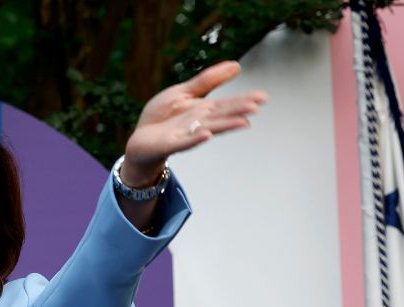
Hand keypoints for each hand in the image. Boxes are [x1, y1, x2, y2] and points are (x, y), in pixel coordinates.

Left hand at [120, 60, 266, 185]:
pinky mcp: (169, 144)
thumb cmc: (163, 117)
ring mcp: (185, 135)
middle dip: (238, 111)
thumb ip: (208, 81)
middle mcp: (199, 123)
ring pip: (208, 129)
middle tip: (257, 106)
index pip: (227, 104)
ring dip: (225, 126)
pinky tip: (207, 134)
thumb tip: (236, 65)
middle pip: (221, 116)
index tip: (263, 97)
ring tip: (243, 122)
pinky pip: (184, 142)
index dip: (244, 100)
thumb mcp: (184, 92)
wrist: (140, 139)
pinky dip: (195, 139)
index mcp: (204, 110)